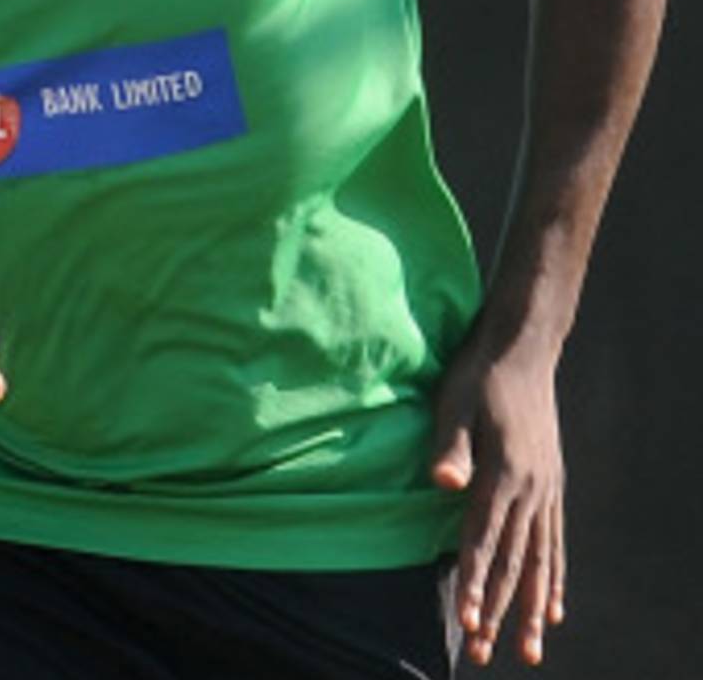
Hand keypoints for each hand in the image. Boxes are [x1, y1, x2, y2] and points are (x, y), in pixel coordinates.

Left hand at [430, 335, 565, 666]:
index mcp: (504, 472)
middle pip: (514, 561)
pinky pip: (555, 543)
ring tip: (530, 652)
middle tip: (483, 653)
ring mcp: (546, 489)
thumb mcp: (454, 402)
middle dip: (498, 611)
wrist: (522, 349)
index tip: (468, 622)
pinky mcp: (551, 484)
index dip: (475, 583)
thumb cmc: (478, 374)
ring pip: (540, 561)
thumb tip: (443, 483)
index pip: (485, 539)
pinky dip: (555, 579)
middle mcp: (531, 489)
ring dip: (531, 608)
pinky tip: (555, 608)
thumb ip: (450, 446)